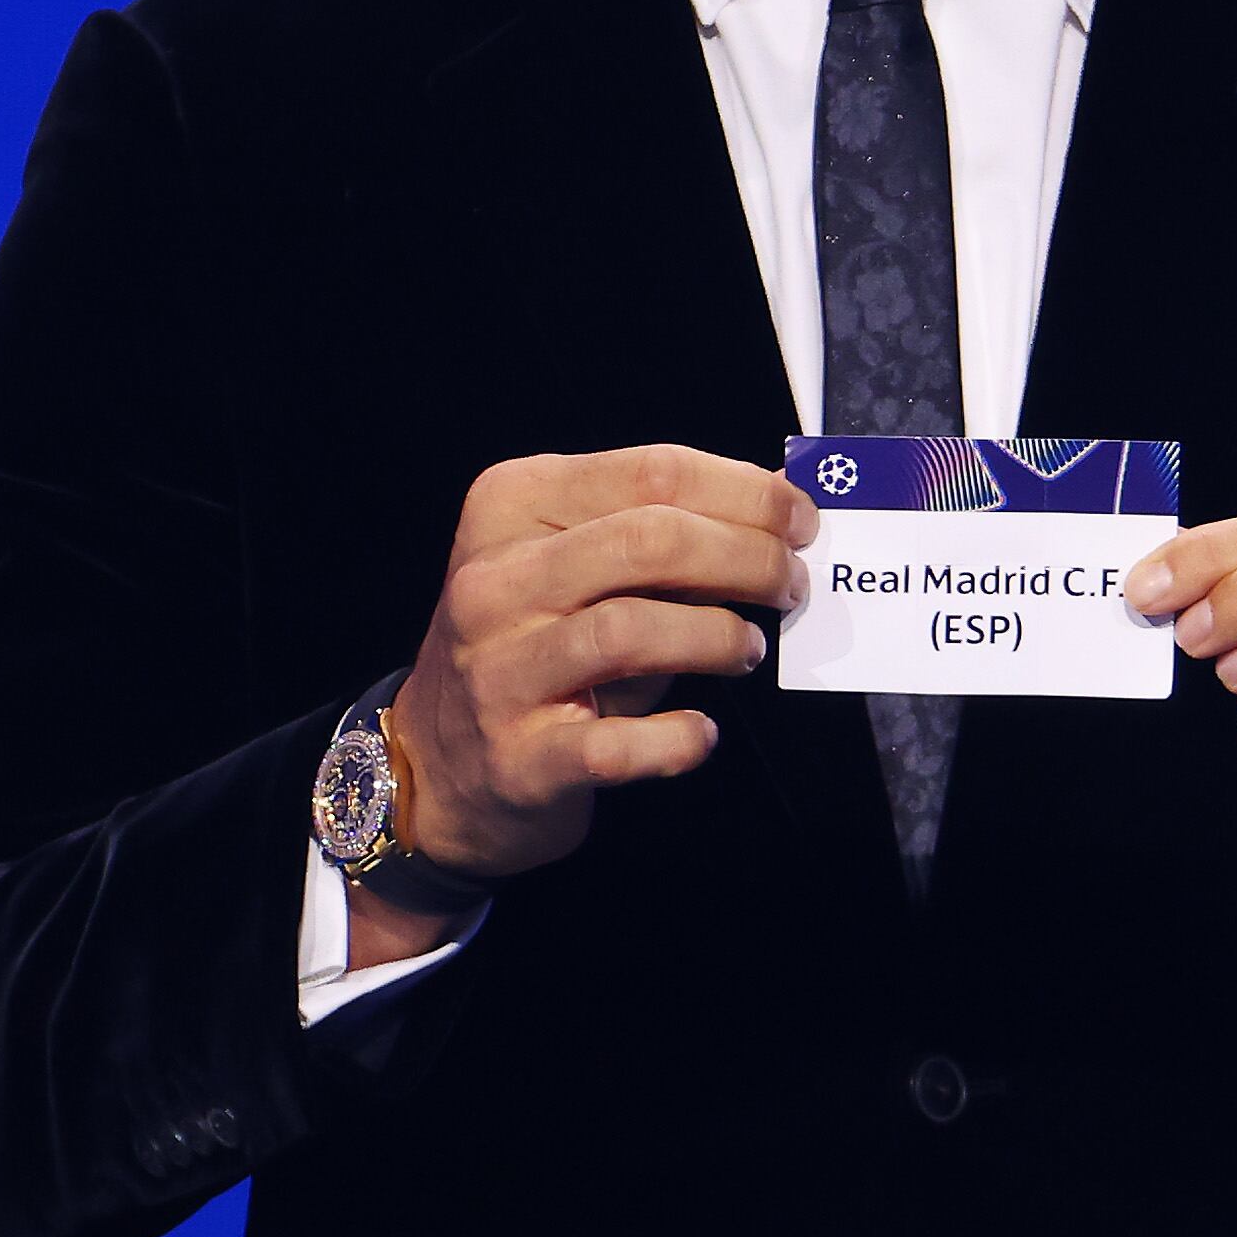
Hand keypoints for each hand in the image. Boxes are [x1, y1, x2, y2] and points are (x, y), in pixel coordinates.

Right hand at [361, 446, 816, 961]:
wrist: (437, 766)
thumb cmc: (532, 650)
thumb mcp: (576, 569)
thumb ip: (660, 534)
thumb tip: (777, 505)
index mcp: (511, 506)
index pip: (651, 471)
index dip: (746, 492)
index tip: (799, 517)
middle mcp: (495, 581)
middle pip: (649, 540)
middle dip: (747, 557)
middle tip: (790, 583)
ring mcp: (498, 670)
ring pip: (632, 630)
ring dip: (718, 637)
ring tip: (748, 649)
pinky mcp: (518, 758)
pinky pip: (617, 744)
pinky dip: (677, 739)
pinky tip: (701, 733)